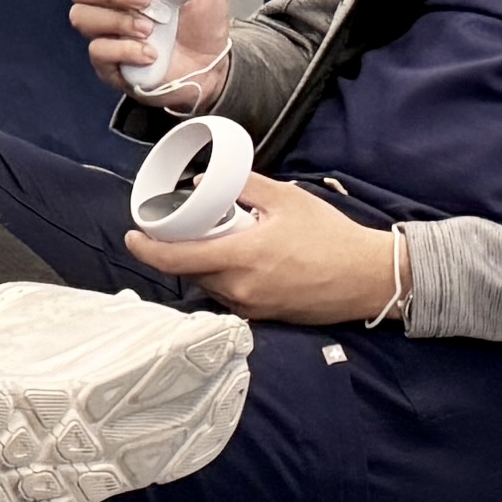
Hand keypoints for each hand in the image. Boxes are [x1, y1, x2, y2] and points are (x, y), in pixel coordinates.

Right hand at [67, 0, 221, 104]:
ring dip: (117, 21)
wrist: (213, 66)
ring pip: (82, 17)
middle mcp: (110, 4)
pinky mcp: (109, 63)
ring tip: (149, 29)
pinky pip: (98, 51)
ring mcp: (106, 33)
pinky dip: (125, 50)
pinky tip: (150, 54)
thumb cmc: (202, 25)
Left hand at [122, 174, 398, 323]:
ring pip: (208, 286)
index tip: (132, 237)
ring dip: (203, 266)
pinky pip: (229, 298)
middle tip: (180, 229)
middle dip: (178, 252)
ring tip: (216, 242)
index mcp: (242, 257)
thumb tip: (203, 183)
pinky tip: (238, 262)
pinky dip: (224, 279)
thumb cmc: (330, 236)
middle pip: (189, 273)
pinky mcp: (264, 317)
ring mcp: (251, 306)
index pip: (176, 259)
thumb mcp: (286, 198)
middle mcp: (240, 288)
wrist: (368, 277)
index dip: (147, 250)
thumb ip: (243, 186)